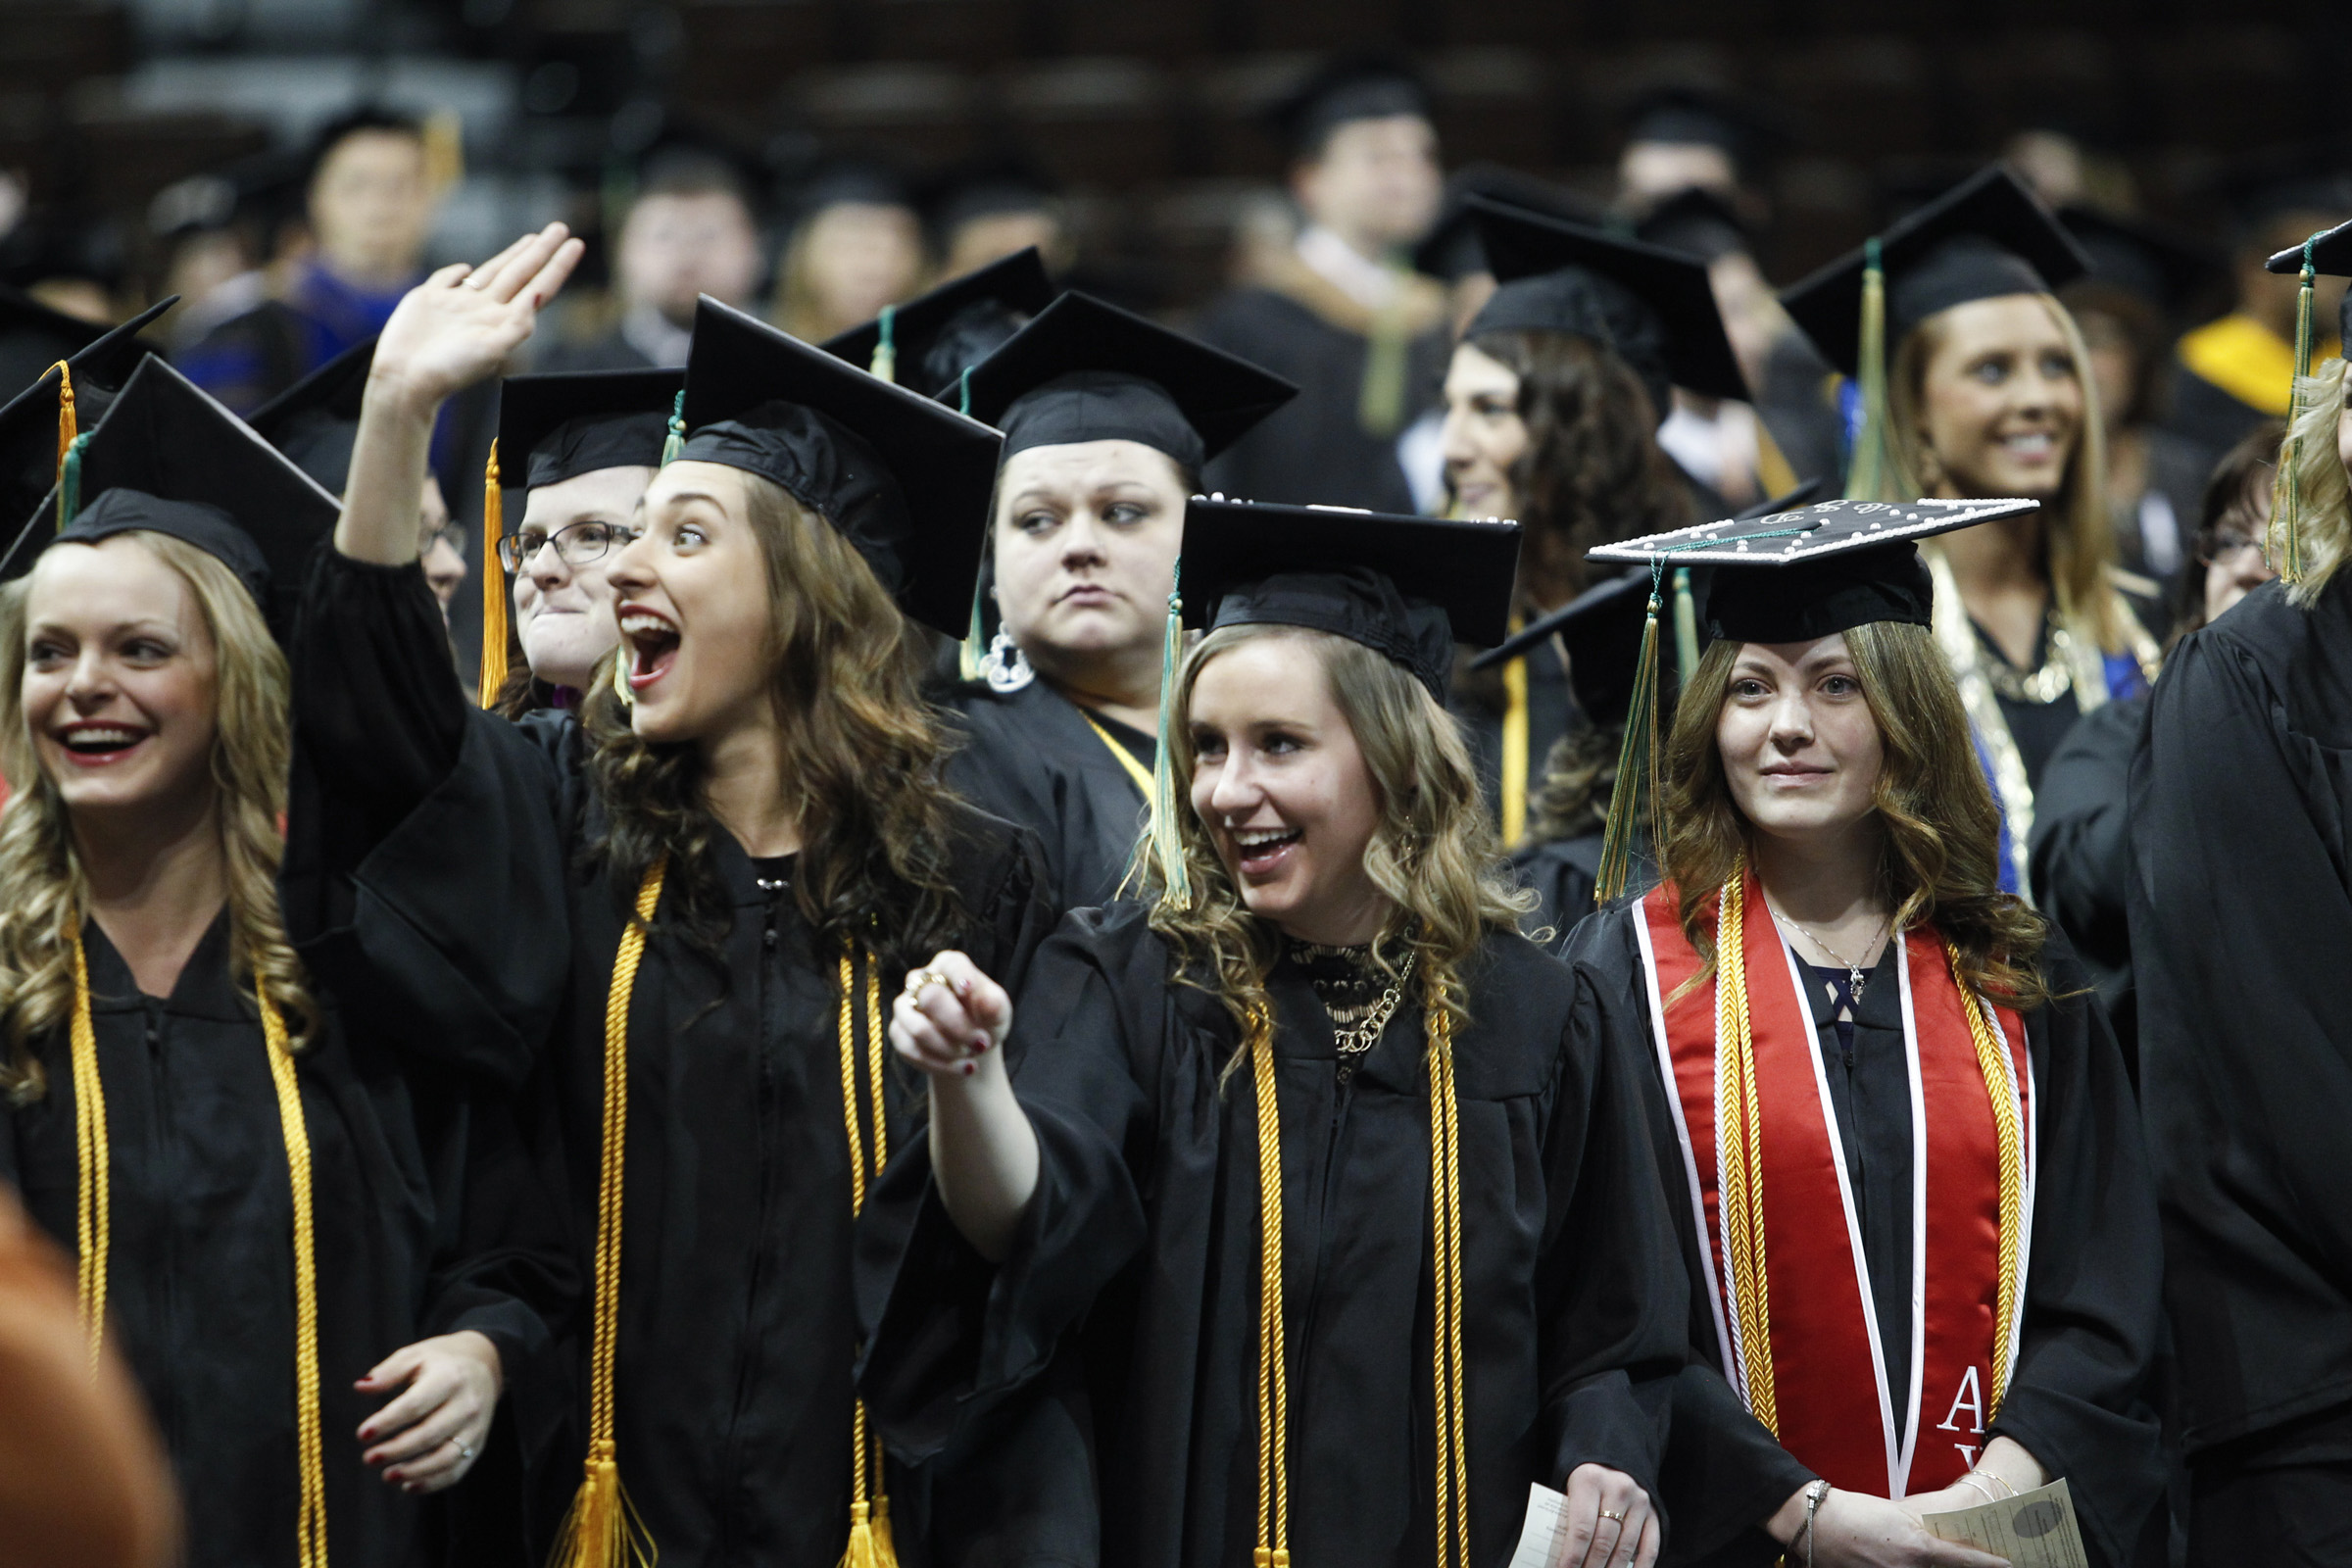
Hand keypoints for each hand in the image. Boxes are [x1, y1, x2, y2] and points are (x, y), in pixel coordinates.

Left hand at [355, 1330, 503, 1493]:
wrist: (484, 1364)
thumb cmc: (440, 1361)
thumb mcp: (415, 1356)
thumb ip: (388, 1372)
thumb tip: (361, 1387)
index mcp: (449, 1377)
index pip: (416, 1405)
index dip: (388, 1422)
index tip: (362, 1434)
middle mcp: (467, 1403)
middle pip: (429, 1434)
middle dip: (396, 1450)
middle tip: (369, 1459)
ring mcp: (475, 1426)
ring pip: (446, 1457)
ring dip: (415, 1471)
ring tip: (387, 1476)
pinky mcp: (477, 1443)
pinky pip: (456, 1470)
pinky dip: (432, 1483)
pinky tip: (408, 1486)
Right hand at [368, 224, 583, 410]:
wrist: (406, 379)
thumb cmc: (449, 370)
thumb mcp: (492, 349)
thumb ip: (518, 325)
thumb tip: (535, 296)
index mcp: (503, 321)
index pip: (538, 286)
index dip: (557, 265)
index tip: (576, 243)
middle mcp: (485, 310)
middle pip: (520, 273)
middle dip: (541, 251)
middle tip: (560, 228)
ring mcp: (457, 304)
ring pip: (492, 272)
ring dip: (513, 256)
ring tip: (533, 240)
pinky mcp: (429, 300)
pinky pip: (448, 279)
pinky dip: (458, 272)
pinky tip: (468, 268)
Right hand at [891, 950, 1011, 1082]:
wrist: (970, 1045)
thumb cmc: (986, 1019)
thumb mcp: (999, 1011)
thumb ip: (995, 1004)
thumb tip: (987, 999)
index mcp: (949, 965)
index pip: (950, 964)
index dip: (958, 975)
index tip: (968, 989)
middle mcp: (921, 980)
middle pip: (930, 998)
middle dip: (958, 1026)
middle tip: (982, 1044)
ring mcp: (904, 1005)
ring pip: (917, 1029)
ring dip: (947, 1049)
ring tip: (971, 1059)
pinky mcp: (898, 1031)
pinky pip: (910, 1049)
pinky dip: (938, 1064)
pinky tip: (961, 1069)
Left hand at [1556, 1463, 1658, 1567]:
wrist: (1614, 1453)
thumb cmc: (1584, 1480)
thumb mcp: (1570, 1488)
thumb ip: (1567, 1517)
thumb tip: (1558, 1555)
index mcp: (1589, 1481)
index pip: (1581, 1529)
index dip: (1573, 1556)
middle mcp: (1618, 1489)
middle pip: (1603, 1542)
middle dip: (1590, 1567)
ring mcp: (1639, 1502)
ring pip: (1625, 1548)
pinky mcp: (1654, 1512)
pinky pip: (1649, 1547)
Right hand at [1776, 1486, 2011, 1567]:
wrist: (1818, 1524)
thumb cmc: (1857, 1512)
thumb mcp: (1897, 1512)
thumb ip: (1925, 1524)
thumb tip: (1949, 1533)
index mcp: (1917, 1546)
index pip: (1963, 1559)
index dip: (1989, 1564)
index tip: (2010, 1565)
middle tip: (1985, 1563)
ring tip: (1930, 1560)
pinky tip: (1909, 1564)